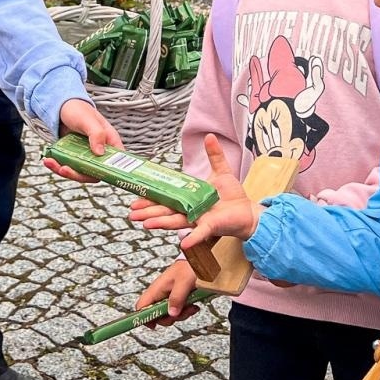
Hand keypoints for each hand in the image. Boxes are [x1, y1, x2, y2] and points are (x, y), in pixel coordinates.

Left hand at [43, 98, 122, 181]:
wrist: (61, 106)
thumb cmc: (79, 109)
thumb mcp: (88, 120)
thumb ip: (96, 134)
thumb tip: (100, 153)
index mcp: (109, 142)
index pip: (115, 162)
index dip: (109, 172)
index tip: (95, 176)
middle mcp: (99, 150)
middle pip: (94, 171)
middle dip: (77, 174)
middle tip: (64, 169)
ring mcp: (85, 154)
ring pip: (79, 171)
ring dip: (64, 170)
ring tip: (51, 162)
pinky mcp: (73, 156)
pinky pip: (68, 166)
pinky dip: (57, 166)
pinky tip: (49, 160)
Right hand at [135, 259, 200, 325]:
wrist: (200, 259)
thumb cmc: (189, 267)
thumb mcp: (184, 282)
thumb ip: (177, 298)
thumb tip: (171, 314)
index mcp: (157, 288)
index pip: (141, 306)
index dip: (144, 318)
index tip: (155, 325)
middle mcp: (160, 294)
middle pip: (156, 315)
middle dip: (169, 318)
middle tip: (182, 312)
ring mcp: (169, 296)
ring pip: (169, 314)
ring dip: (181, 315)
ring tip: (192, 307)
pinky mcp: (178, 298)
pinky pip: (178, 311)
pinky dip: (186, 311)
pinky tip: (194, 306)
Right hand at [138, 136, 261, 247]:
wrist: (248, 211)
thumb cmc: (233, 196)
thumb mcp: (221, 172)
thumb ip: (214, 155)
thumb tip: (209, 136)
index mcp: (188, 198)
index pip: (166, 198)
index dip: (151, 198)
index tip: (135, 197)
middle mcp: (190, 211)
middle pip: (166, 211)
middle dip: (148, 212)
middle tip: (132, 213)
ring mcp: (199, 220)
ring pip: (177, 221)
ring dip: (161, 222)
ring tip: (145, 224)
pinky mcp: (212, 226)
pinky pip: (201, 232)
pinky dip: (193, 238)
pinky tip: (183, 244)